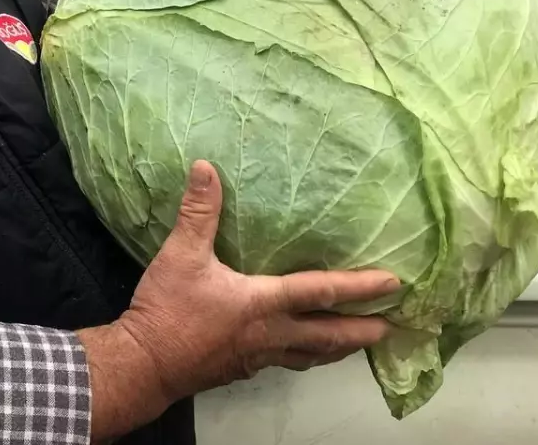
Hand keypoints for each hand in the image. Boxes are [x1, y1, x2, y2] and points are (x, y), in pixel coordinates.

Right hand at [79, 160, 398, 438]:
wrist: (145, 363)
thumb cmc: (168, 310)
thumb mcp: (181, 254)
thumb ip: (198, 212)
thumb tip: (206, 168)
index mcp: (263, 303)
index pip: (321, 291)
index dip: (359, 287)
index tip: (393, 284)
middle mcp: (270, 334)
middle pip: (327, 336)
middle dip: (361, 331)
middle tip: (392, 328)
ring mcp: (258, 357)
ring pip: (309, 355)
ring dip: (337, 348)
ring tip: (356, 344)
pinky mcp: (242, 369)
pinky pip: (285, 362)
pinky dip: (304, 356)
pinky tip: (299, 350)